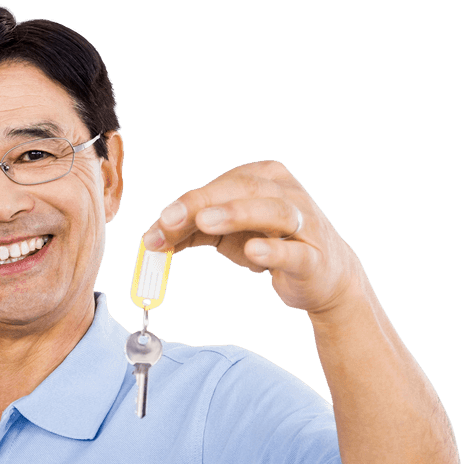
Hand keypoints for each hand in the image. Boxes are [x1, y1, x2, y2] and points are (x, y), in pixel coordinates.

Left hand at [142, 160, 365, 316]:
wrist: (321, 276)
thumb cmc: (268, 244)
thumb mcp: (223, 235)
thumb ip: (188, 232)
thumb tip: (149, 239)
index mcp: (263, 179)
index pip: (220, 185)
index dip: (186, 203)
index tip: (158, 224)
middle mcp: (285, 193)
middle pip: (243, 189)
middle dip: (202, 202)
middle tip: (169, 218)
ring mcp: (303, 223)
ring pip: (273, 210)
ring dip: (237, 213)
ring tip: (205, 221)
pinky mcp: (312, 256)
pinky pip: (293, 250)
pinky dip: (273, 249)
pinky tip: (252, 251)